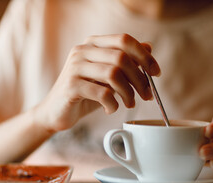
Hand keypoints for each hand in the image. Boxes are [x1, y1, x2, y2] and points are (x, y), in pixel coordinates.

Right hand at [33, 34, 159, 132]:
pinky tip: (112, 109)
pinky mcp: (71, 86)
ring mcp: (75, 67)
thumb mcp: (108, 77)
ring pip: (113, 73)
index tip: (156, 73)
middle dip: (140, 78)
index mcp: (92, 44)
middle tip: (147, 95)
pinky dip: (113, 104)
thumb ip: (125, 62)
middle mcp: (82, 51)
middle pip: (121, 57)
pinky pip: (102, 93)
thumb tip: (149, 47)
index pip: (124, 40)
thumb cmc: (85, 94)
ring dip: (128, 93)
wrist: (55, 112)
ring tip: (130, 104)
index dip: (144, 56)